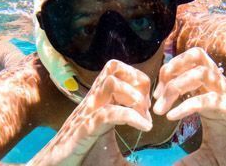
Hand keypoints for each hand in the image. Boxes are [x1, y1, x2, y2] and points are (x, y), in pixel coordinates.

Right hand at [29, 60, 152, 165]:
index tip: (147, 106)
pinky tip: (144, 127)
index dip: (138, 81)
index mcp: (98, 102)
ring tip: (144, 118)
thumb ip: (125, 143)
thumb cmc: (79, 158)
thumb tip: (145, 153)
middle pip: (114, 68)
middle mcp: (91, 103)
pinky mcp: (83, 131)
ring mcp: (86, 114)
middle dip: (138, 83)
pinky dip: (131, 117)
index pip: (117, 71)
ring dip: (134, 97)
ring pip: (110, 83)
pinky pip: (108, 113)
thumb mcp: (107, 145)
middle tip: (146, 109)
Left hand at [154, 47, 225, 164]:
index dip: (165, 78)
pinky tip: (175, 117)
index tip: (152, 105)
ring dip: (176, 85)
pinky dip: (189, 104)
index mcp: (212, 97)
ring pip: (202, 70)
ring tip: (163, 110)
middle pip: (194, 58)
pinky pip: (214, 98)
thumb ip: (188, 162)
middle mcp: (222, 92)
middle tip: (155, 102)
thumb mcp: (210, 160)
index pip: (186, 68)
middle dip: (169, 73)